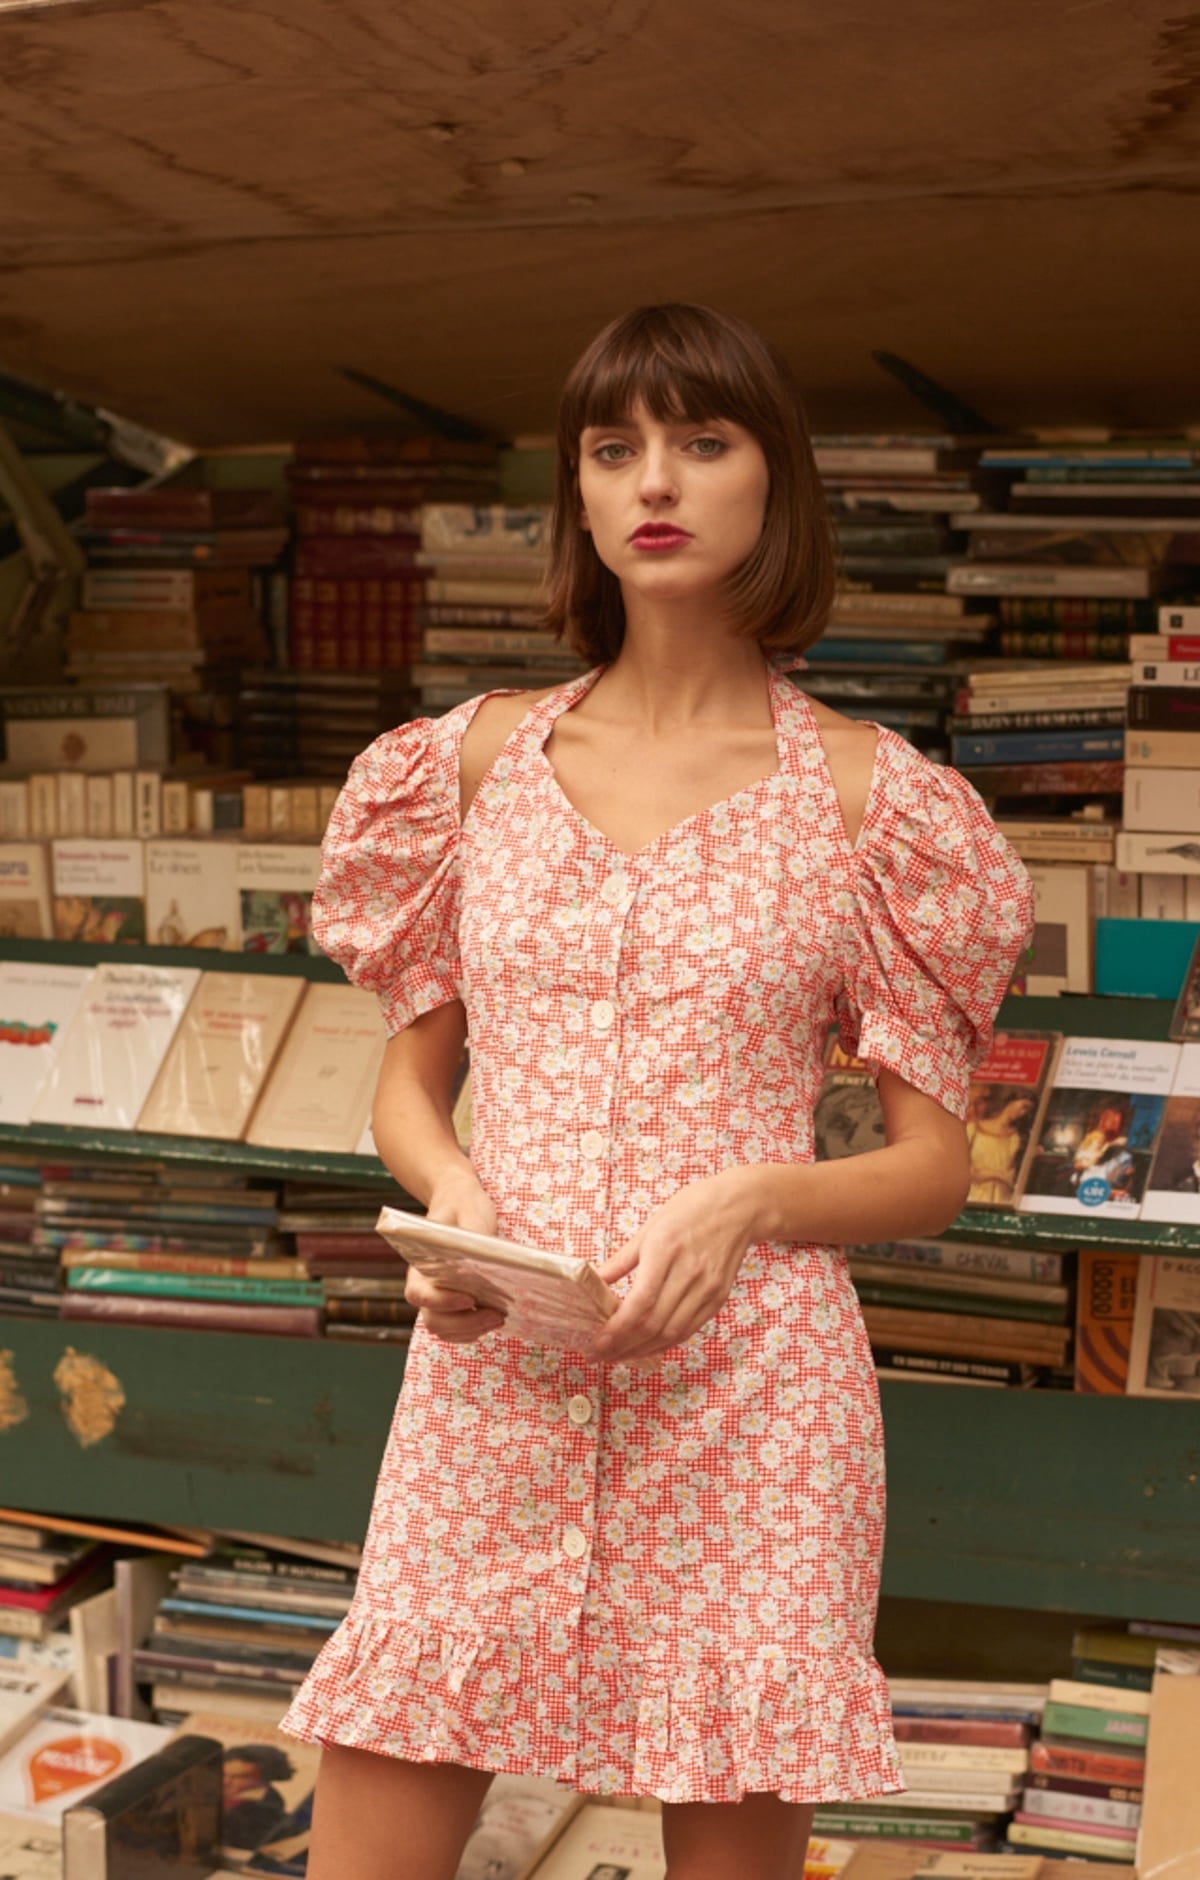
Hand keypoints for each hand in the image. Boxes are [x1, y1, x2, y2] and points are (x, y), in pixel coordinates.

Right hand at [406, 1167, 505, 1344]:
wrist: (459, 1202)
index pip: (419, 1294)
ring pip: (443, 1329)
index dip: (442, 1302)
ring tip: (499, 1317)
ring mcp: (437, 1297)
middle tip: (496, 1314)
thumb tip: (484, 1259)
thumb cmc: (462, 1205)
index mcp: (420, 1263)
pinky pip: (455, 1329)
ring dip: (471, 1331)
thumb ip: (472, 1234)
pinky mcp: (452, 1303)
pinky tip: (493, 1319)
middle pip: (433, 1319)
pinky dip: (473, 1331)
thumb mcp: (469, 1211)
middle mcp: (424, 1284)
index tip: (470, 1298)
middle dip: (464, 1323)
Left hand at [590, 1172, 755, 1362]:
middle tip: (599, 1355)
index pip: (641, 1302)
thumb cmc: (691, 1210)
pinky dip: (665, 1344)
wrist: (739, 1207)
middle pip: (654, 1324)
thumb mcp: (650, 1228)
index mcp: (666, 1250)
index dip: (617, 1329)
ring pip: (672, 1333)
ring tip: (618, 1357)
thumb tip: (593, 1282)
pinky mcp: (719, 1298)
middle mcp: (689, 1273)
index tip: (597, 1343)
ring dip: (642, 1351)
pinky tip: (647, 1347)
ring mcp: (707, 1288)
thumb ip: (621, 1260)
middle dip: (623, 1346)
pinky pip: (689, 1330)